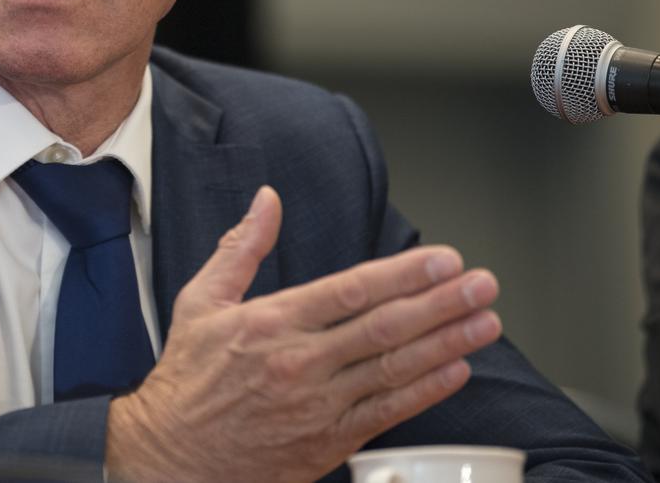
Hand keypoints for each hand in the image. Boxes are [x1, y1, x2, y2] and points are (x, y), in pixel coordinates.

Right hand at [105, 186, 500, 482]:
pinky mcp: (329, 442)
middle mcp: (301, 364)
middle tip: (482, 284)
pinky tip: (456, 371)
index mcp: (271, 323)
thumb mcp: (200, 301)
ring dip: (447, 343)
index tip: (442, 260)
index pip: (351, 292)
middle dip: (441, 303)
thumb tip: (267, 201)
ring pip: (395, 369)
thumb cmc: (188, 380)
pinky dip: (425, 392)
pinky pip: (387, 414)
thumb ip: (240, 248)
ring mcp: (319, 406)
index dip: (403, 274)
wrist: (174, 457)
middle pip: (385, 328)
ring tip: (485, 321)